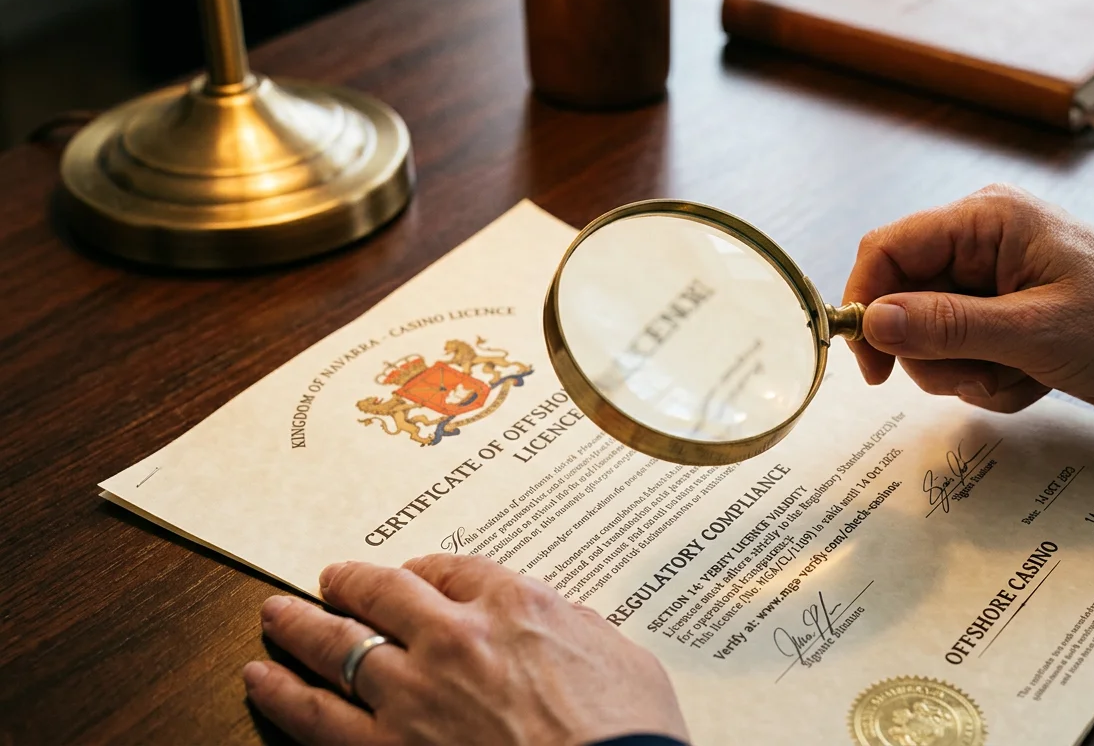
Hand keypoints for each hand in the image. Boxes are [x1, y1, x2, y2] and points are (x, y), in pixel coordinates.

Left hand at [243, 555, 688, 745]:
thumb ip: (578, 631)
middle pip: (383, 592)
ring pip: (337, 644)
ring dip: (299, 626)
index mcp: (516, 604)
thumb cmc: (631, 733)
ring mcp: (414, 693)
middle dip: (350, 583)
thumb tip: (561, 630)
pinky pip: (316, 715)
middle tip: (329, 579)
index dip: (424, 568)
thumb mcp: (622, 659)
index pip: (452, 568)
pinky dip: (280, 694)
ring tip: (274, 615)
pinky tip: (258, 680)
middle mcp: (455, 636)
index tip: (413, 574)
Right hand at [843, 184, 1093, 415]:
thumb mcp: (1035, 331)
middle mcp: (980, 242)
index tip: (871, 363)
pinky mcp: (999, 314)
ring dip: (967, 372)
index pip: (888, 249)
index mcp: (986, 220)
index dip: (866, 304)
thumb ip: (947, 326)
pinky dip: (989, 378)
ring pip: (927, 338)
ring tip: (1022, 373)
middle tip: (984, 371)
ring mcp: (988, 280)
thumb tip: (873, 322)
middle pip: (903, 302)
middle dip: (936, 354)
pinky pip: (959, 355)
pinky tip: (1033, 377)